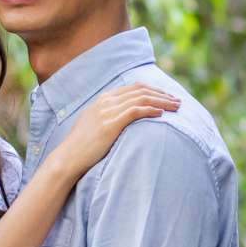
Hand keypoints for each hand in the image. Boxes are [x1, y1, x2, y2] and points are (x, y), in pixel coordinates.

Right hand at [46, 83, 178, 181]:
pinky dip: (151, 110)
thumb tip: (123, 121)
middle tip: (178, 100)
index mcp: (103, 100)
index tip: (167, 96)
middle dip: (162, 94)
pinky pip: (136, 111)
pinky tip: (162, 113)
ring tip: (177, 107)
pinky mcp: (110, 124)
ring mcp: (107, 111)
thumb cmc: (81, 148)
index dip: (153, 90)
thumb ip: (108, 118)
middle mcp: (106, 102)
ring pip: (141, 99)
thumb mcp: (94, 126)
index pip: (134, 88)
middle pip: (141, 91)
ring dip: (162, 101)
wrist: (67, 159)